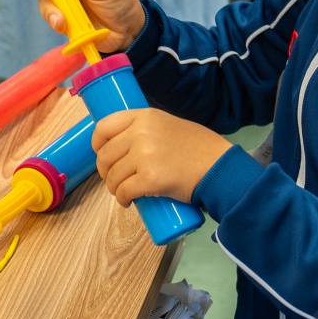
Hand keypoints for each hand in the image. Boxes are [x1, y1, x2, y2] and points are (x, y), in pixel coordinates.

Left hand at [93, 109, 229, 205]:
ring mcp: (144, 156)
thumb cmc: (199, 147)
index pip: (104, 126)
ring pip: (113, 176)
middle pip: (106, 156)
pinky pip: (124, 192)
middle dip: (105, 171)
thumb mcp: (169, 124)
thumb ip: (148, 129)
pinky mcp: (150, 179)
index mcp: (144, 116)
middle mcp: (140, 133)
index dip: (97, 143)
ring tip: (123, 192)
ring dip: (114, 188)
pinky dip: (123, 200)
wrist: (219, 166)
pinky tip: (128, 202)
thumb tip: (125, 143)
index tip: (101, 153)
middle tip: (115, 179)